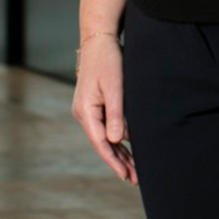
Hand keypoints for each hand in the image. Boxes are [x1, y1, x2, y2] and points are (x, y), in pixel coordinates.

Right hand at [71, 34, 136, 184]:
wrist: (99, 39)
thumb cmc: (108, 60)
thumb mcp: (115, 87)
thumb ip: (115, 115)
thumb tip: (116, 140)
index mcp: (85, 111)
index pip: (100, 142)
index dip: (113, 161)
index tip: (125, 175)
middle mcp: (83, 113)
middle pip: (102, 143)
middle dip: (118, 162)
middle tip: (135, 178)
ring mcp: (87, 110)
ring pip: (104, 137)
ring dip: (119, 153)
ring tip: (133, 170)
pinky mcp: (94, 105)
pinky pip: (105, 127)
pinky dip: (117, 139)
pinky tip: (127, 150)